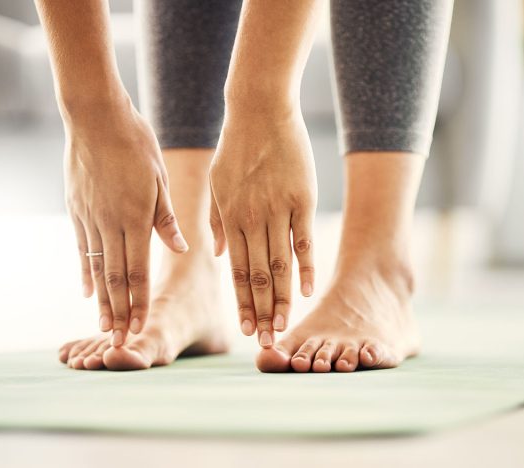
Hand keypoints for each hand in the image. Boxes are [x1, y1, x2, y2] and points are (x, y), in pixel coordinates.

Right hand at [65, 102, 187, 346]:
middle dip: (119, 313)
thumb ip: (166, 218)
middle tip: (118, 342)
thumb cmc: (135, 143)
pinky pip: (82, 249)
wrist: (95, 116)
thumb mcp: (159, 178)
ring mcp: (90, 219)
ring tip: (102, 327)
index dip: (139, 303)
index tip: (139, 328)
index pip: (139, 271)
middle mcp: (111, 224)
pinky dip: (85, 273)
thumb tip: (181, 247)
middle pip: (116, 279)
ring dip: (101, 301)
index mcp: (137, 218)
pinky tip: (86, 291)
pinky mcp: (76, 210)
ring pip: (97, 269)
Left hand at [209, 110, 316, 346]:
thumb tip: (216, 254)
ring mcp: (278, 210)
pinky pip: (303, 240)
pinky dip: (306, 266)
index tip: (247, 329)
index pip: (235, 271)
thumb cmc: (236, 147)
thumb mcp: (216, 182)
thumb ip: (217, 220)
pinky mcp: (302, 199)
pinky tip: (307, 291)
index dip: (242, 303)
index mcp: (230, 218)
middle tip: (267, 341)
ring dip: (281, 298)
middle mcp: (252, 220)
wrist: (260, 110)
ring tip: (284, 325)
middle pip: (257, 276)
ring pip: (279, 265)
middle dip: (261, 311)